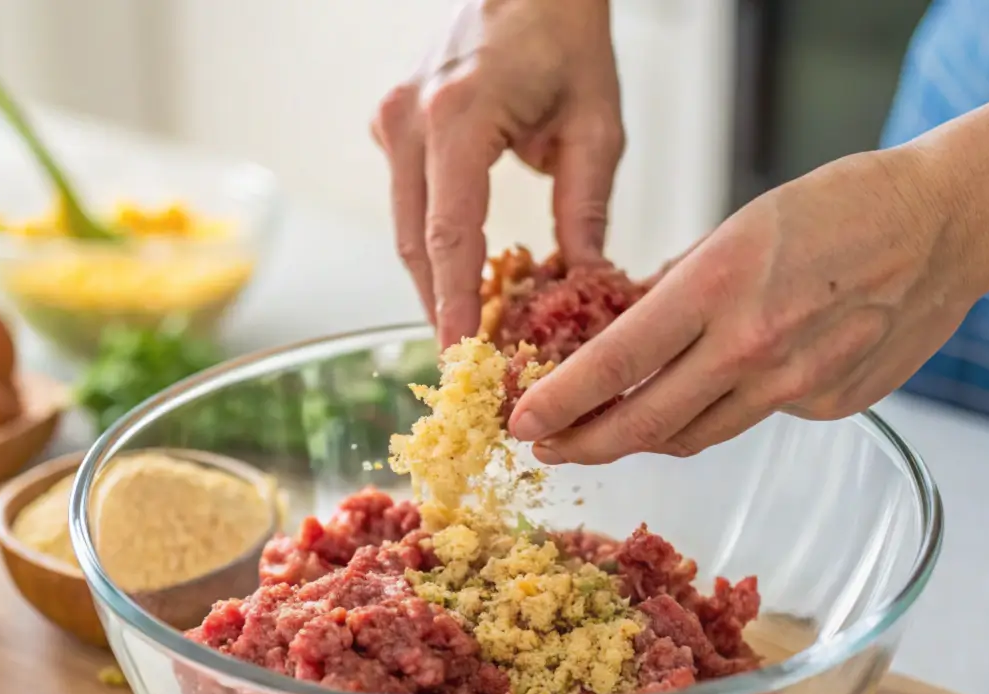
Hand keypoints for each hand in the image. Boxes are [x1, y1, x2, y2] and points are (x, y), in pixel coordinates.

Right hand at [372, 0, 622, 347]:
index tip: (459, 354)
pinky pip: (408, 202)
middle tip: (469, 361)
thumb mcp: (596, 126)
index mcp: (460, 116)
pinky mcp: (392, 123)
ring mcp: (393, 119)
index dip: (452, 303)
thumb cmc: (566, 37)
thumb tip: (582, 284)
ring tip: (468, 329)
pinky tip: (464, 274)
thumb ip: (586, 210)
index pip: (450, 235)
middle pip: (417, 242)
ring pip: (407, 228)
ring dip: (435, 280)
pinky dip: (433, 243)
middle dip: (440, 306)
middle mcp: (411, 119)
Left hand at [508, 146, 978, 462]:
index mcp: (719, 285)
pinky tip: (728, 381)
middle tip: (546, 451)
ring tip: (606, 431)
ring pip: (695, 435)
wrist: (945, 226)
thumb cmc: (838, 208)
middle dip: (584, 445)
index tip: (523, 422)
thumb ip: (679, 291)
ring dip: (643, 438)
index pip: (617, 363)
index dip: (562, 402)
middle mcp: (753, 346)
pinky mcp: (829, 407)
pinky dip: (723, 409)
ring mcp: (796, 385)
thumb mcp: (738, 227)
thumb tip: (624, 336)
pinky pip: (752, 419)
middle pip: (645, 425)